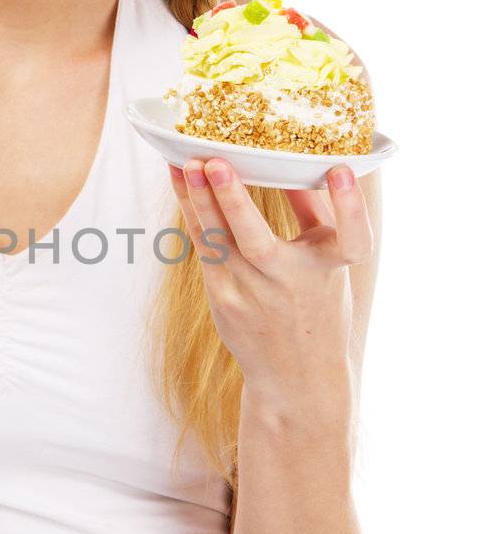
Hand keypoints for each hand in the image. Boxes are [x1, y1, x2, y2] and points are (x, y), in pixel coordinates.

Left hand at [166, 155, 372, 389]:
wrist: (295, 374)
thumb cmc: (317, 305)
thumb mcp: (329, 262)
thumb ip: (314, 211)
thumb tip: (297, 160)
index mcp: (330, 271)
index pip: (352, 240)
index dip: (350, 205)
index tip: (340, 171)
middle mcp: (290, 285)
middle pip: (258, 243)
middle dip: (233, 201)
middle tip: (214, 162)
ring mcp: (251, 295)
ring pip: (217, 241)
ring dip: (197, 200)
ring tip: (186, 163)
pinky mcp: (222, 299)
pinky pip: (203, 247)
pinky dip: (191, 212)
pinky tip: (181, 182)